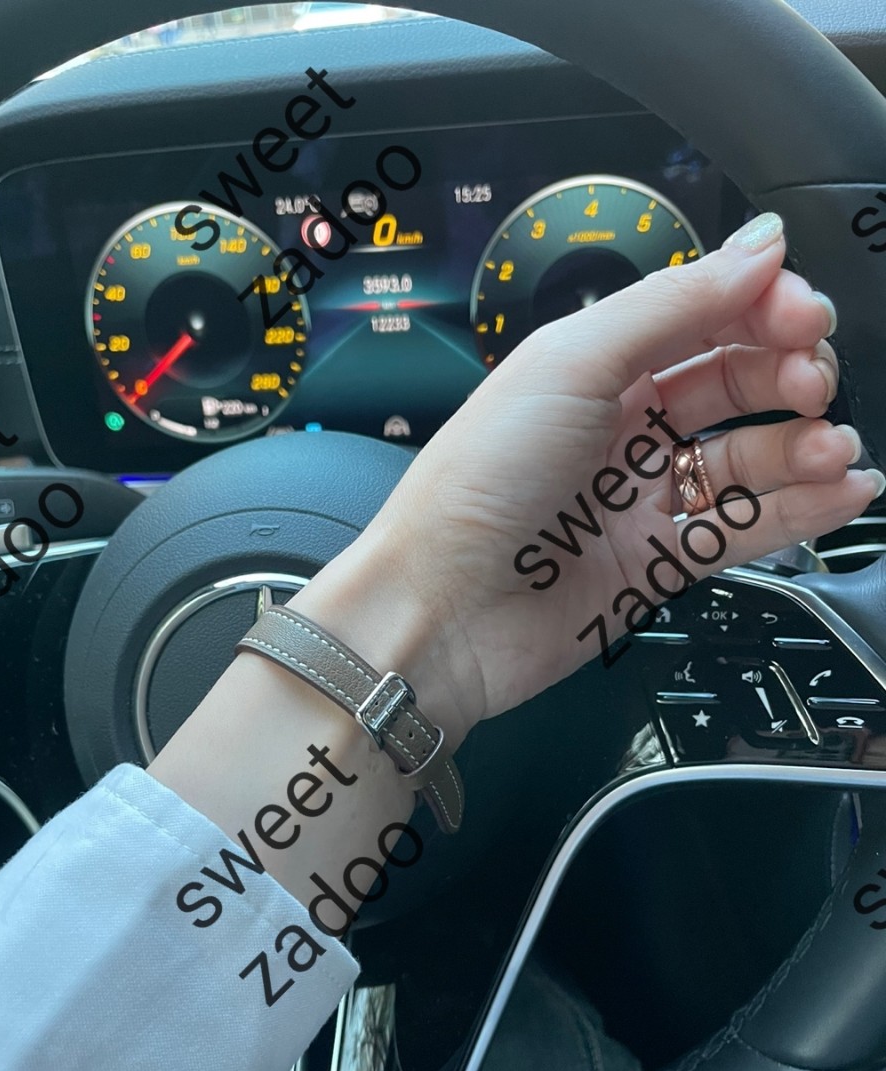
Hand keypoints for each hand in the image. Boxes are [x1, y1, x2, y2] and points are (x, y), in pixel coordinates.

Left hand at [296, 213, 881, 746]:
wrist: (443, 610)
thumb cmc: (478, 483)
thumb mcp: (570, 363)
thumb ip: (671, 303)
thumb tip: (758, 246)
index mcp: (592, 366)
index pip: (699, 318)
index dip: (759, 309)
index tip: (804, 315)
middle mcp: (619, 427)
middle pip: (731, 383)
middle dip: (786, 373)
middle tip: (814, 380)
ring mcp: (640, 497)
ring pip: (747, 458)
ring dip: (803, 444)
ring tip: (833, 445)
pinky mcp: (658, 563)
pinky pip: (746, 528)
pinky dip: (801, 510)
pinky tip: (842, 491)